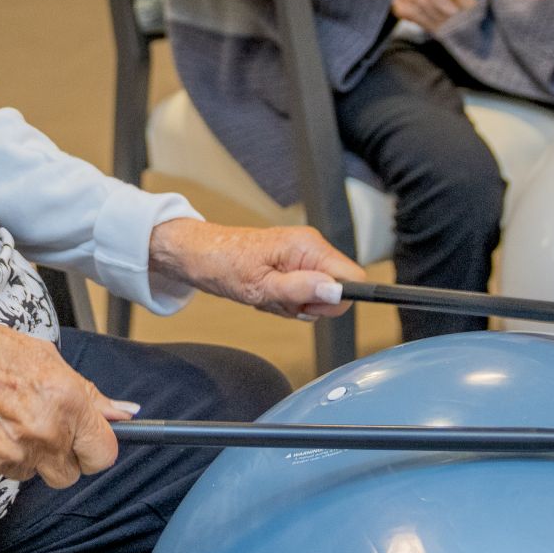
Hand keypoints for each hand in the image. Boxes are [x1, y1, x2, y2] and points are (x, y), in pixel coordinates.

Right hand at [0, 313, 130, 487]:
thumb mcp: (44, 357)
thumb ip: (86, 393)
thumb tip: (123, 412)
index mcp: (65, 401)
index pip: (104, 454)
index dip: (95, 449)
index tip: (87, 443)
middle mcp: (44, 433)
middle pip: (69, 475)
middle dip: (59, 458)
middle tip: (39, 428)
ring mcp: (12, 455)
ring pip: (33, 474)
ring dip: (25, 456)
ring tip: (3, 419)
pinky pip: (1, 474)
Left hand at [149, 216, 359, 319]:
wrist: (200, 255)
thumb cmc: (224, 264)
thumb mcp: (262, 285)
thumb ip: (302, 289)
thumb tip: (337, 291)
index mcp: (309, 246)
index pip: (354, 277)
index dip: (336, 299)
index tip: (308, 304)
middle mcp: (311, 248)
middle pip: (336, 291)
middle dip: (309, 305)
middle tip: (278, 300)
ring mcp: (302, 256)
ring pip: (318, 296)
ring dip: (292, 305)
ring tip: (266, 295)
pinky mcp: (293, 265)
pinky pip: (303, 293)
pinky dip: (284, 302)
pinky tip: (265, 294)